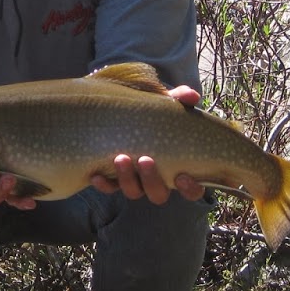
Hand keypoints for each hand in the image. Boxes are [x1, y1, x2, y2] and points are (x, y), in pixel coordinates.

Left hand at [89, 84, 205, 203]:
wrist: (123, 111)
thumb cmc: (156, 112)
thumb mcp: (169, 104)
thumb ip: (181, 99)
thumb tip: (190, 95)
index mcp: (178, 167)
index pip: (193, 191)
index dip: (190, 188)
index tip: (182, 176)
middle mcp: (157, 180)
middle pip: (158, 195)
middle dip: (151, 180)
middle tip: (144, 159)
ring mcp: (136, 181)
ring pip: (134, 192)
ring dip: (127, 179)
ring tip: (120, 158)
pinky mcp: (114, 178)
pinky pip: (110, 188)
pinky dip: (104, 184)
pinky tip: (96, 175)